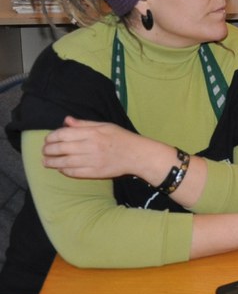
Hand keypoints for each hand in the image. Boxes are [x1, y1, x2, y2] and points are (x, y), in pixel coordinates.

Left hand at [41, 116, 156, 179]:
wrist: (137, 155)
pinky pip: (74, 172)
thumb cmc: (121, 138)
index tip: (48, 139)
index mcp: (92, 133)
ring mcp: (92, 160)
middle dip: (48, 150)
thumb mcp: (104, 125)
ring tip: (46, 161)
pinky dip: (64, 171)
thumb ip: (84, 124)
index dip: (52, 137)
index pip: (64, 134)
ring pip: (65, 162)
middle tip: (44, 151)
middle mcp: (90, 146)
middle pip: (61, 148)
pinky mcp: (95, 172)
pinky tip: (60, 168)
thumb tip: (66, 121)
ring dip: (52, 162)